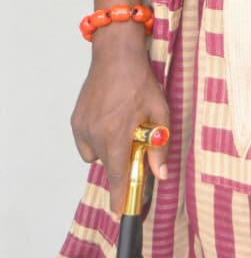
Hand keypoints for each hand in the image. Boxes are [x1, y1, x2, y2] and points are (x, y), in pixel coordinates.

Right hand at [71, 23, 169, 217]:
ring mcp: (82, 127)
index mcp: (116, 134)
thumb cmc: (140, 79)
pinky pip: (86, 143)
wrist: (116, 54)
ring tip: (121, 123)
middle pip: (109, 164)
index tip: (120, 211)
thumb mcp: (159, 110)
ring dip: (109, 147)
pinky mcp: (75, 120)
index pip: (116, 176)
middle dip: (122, 157)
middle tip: (134, 137)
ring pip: (97, 154)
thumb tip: (161, 173)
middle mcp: (95, 134)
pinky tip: (109, 119)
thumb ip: (159, 145)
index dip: (119, 196)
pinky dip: (96, 138)